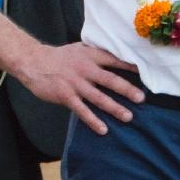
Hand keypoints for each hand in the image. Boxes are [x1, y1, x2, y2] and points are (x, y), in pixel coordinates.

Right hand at [19, 41, 142, 132]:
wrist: (33, 61)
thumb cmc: (61, 57)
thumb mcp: (80, 50)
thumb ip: (97, 55)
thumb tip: (120, 58)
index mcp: (90, 56)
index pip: (114, 60)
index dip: (130, 66)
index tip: (146, 73)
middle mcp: (85, 69)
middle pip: (110, 80)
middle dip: (127, 90)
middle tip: (142, 99)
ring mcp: (75, 83)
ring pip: (98, 97)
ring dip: (114, 108)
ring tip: (128, 117)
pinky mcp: (66, 96)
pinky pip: (82, 110)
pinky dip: (93, 120)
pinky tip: (104, 130)